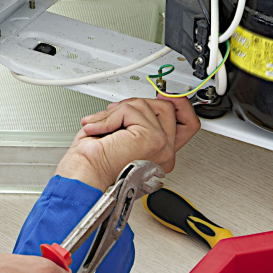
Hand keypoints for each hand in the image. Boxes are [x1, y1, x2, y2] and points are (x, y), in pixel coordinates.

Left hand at [55, 96, 200, 190]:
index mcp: (160, 154)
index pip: (187, 123)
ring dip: (116, 111)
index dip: (178, 104)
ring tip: (101, 126)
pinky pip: (130, 110)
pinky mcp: (152, 138)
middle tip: (114, 114)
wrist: (84, 177)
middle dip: (136, 103)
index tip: (162, 96)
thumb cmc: (92, 164)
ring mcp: (162, 146)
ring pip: (146, 105)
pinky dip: (109, 116)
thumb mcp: (119, 135)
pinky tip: (99, 130)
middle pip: (168, 107)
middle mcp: (165, 153)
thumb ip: (137, 120)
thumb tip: (140, 103)